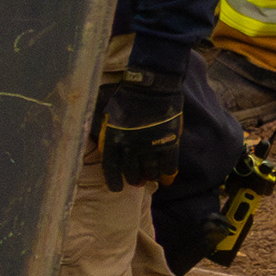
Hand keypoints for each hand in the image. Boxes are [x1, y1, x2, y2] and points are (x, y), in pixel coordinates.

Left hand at [96, 73, 182, 191]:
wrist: (152, 87)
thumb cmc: (128, 98)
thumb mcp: (110, 116)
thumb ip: (109, 133)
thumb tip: (106, 147)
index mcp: (113, 140)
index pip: (111, 168)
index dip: (114, 181)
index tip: (117, 188)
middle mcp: (130, 147)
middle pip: (131, 171)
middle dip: (134, 179)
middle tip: (137, 182)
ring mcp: (150, 146)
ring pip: (151, 170)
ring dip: (151, 176)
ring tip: (152, 178)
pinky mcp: (168, 142)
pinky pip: (169, 163)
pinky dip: (168, 171)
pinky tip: (168, 175)